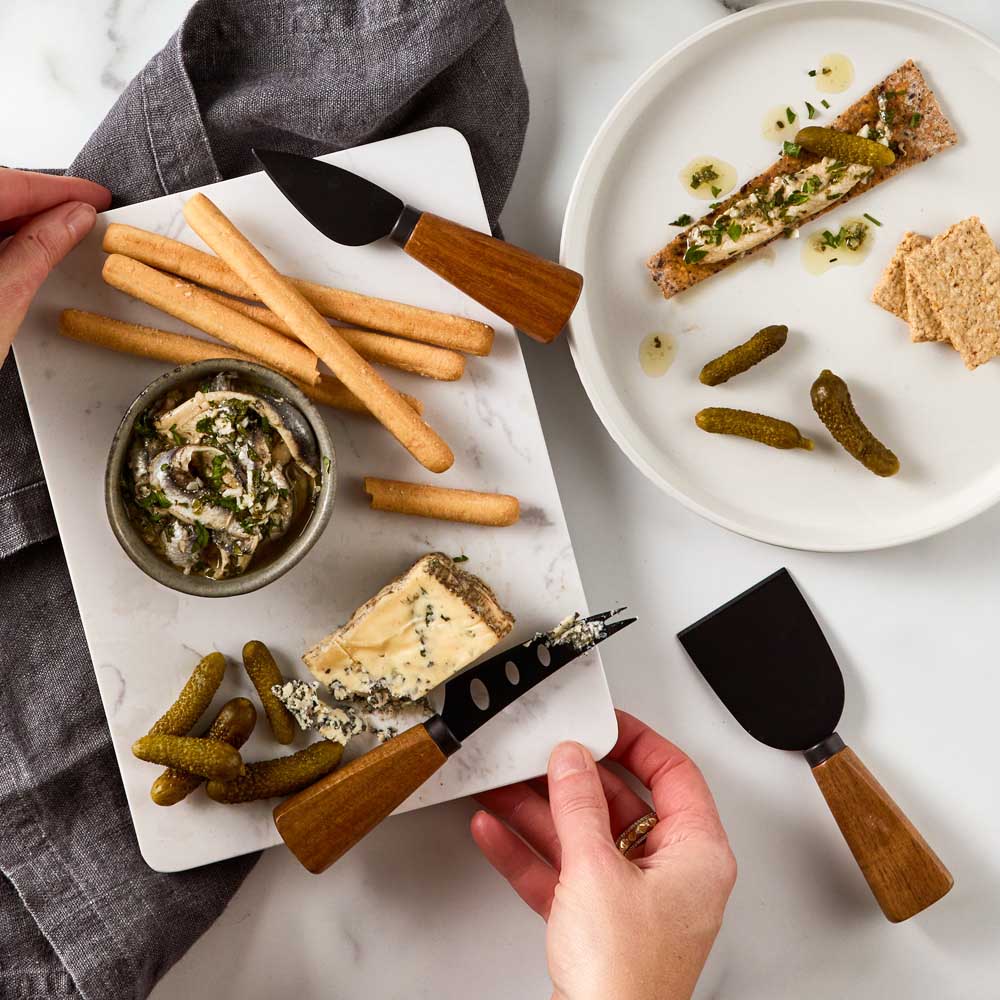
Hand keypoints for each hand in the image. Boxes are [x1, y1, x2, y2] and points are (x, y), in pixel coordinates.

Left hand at [1, 168, 110, 362]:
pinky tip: (20, 251)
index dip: (57, 189)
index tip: (92, 195)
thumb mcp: (2, 299)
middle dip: (40, 203)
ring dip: (20, 221)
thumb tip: (71, 219)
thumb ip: (39, 249)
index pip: (7, 183)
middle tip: (83, 215)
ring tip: (58, 236)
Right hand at [471, 710, 735, 999]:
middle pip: (620, 804)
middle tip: (541, 754)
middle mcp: (671, 875)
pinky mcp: (597, 924)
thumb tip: (572, 759)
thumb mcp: (596, 871)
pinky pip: (562, 872)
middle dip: (570, 780)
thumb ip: (579, 805)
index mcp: (697, 855)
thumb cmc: (625, 981)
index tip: (602, 723)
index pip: (674, 774)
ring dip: (539, 812)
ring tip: (504, 786)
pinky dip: (529, 853)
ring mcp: (633, 900)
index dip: (637, 741)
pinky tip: (497, 832)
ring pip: (584, 837)